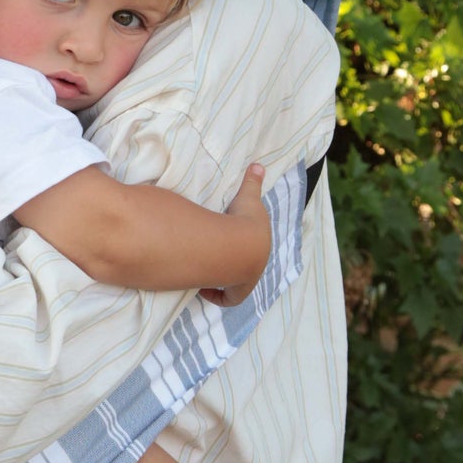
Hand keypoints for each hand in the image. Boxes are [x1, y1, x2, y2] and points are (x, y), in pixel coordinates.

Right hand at [200, 163, 268, 307]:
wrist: (240, 245)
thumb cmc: (244, 222)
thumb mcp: (248, 199)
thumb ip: (252, 183)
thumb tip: (258, 165)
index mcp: (259, 247)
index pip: (256, 256)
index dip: (247, 256)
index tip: (232, 252)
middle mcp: (255, 267)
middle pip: (245, 273)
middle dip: (232, 269)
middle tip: (217, 262)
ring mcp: (244, 279)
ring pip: (234, 285)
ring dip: (222, 281)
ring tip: (206, 275)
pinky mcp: (231, 290)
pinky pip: (224, 297)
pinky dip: (214, 295)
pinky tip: (203, 289)